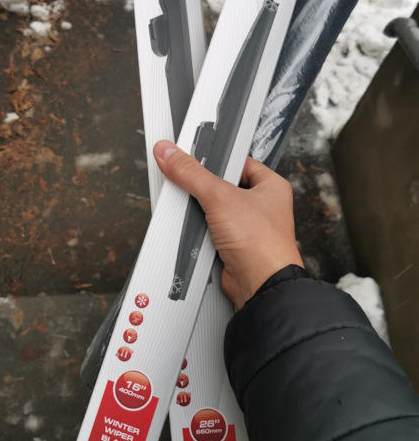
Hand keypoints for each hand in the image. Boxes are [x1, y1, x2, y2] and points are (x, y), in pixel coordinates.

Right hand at [153, 140, 303, 309]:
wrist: (259, 286)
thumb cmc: (262, 244)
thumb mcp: (220, 197)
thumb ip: (192, 174)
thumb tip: (171, 154)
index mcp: (270, 186)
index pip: (237, 161)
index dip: (215, 157)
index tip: (192, 153)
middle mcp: (260, 206)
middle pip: (221, 185)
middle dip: (203, 187)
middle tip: (186, 179)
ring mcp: (245, 227)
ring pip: (213, 208)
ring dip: (200, 210)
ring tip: (193, 207)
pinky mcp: (231, 245)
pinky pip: (208, 229)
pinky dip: (198, 229)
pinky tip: (194, 227)